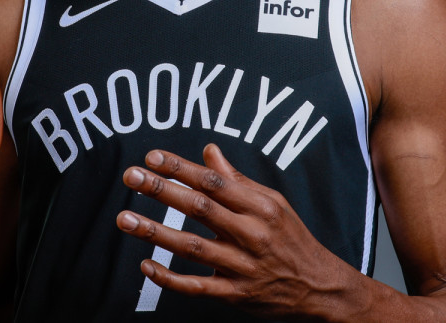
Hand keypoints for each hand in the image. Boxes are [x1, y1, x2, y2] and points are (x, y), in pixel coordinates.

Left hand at [117, 144, 361, 319]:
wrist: (320, 287)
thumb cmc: (292, 239)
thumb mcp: (273, 203)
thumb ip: (238, 179)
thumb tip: (209, 151)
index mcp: (260, 206)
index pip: (214, 181)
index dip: (181, 168)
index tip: (152, 157)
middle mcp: (251, 233)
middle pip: (200, 208)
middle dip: (162, 190)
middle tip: (130, 176)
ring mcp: (243, 266)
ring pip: (192, 247)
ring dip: (156, 232)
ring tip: (125, 219)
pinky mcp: (237, 295)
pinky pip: (198, 287)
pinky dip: (170, 278)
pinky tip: (146, 266)